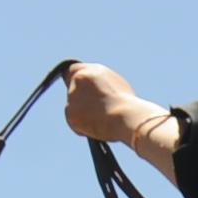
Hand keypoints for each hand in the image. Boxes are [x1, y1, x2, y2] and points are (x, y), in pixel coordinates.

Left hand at [61, 61, 175, 158]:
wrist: (126, 115)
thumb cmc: (128, 104)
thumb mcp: (116, 85)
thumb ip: (100, 84)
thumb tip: (94, 90)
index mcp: (91, 70)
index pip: (73, 70)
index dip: (76, 81)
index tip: (79, 90)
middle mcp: (79, 80)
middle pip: (72, 89)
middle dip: (80, 99)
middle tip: (93, 110)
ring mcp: (72, 96)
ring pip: (73, 107)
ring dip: (82, 114)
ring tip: (101, 119)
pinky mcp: (70, 113)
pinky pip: (73, 122)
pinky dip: (81, 127)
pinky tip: (96, 127)